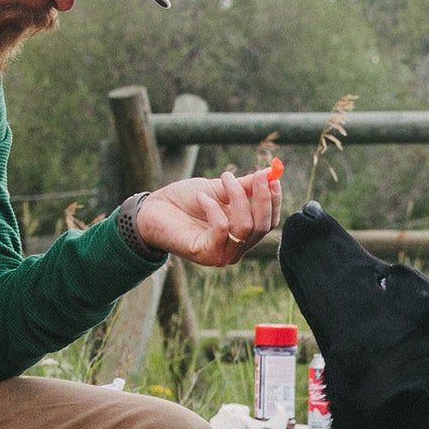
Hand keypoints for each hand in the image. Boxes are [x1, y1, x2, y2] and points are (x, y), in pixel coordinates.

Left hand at [136, 166, 281, 265]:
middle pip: (262, 226)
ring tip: (224, 178)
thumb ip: (245, 185)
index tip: (273, 178)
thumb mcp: (219, 188)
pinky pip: (222, 230)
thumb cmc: (185, 200)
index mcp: (241, 233)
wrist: (154, 210)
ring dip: (238, 198)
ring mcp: (222, 254)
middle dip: (262, 198)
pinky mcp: (206, 255)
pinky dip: (214, 209)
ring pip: (245, 227)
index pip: (269, 222)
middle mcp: (236, 248)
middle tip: (257, 176)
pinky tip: (202, 197)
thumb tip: (271, 173)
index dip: (274, 201)